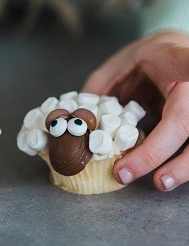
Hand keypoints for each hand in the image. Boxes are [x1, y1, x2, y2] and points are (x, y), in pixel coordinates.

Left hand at [82, 31, 188, 191]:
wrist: (168, 54)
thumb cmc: (143, 59)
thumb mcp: (117, 66)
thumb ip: (99, 89)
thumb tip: (78, 120)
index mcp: (167, 59)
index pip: (182, 61)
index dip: (188, 65)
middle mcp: (188, 83)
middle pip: (183, 121)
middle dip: (157, 152)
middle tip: (130, 173)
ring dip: (181, 166)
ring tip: (161, 182)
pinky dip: (179, 162)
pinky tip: (166, 174)